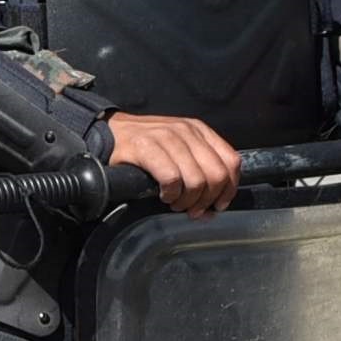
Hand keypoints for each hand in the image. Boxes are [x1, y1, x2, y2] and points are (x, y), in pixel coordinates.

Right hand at [107, 111, 241, 215]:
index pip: (231, 161)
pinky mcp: (146, 146)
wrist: (110, 133)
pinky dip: (170, 194)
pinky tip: (163, 195)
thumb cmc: (146, 147)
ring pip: (196, 180)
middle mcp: (187, 131)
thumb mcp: (179, 149)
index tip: (218, 205)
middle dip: (207, 200)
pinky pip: (171, 179)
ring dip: (187, 200)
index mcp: (199, 130)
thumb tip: (216, 205)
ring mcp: (166, 137)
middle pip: (216, 175)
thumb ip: (200, 169)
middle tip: (192, 209)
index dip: (229, 189)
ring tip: (175, 203)